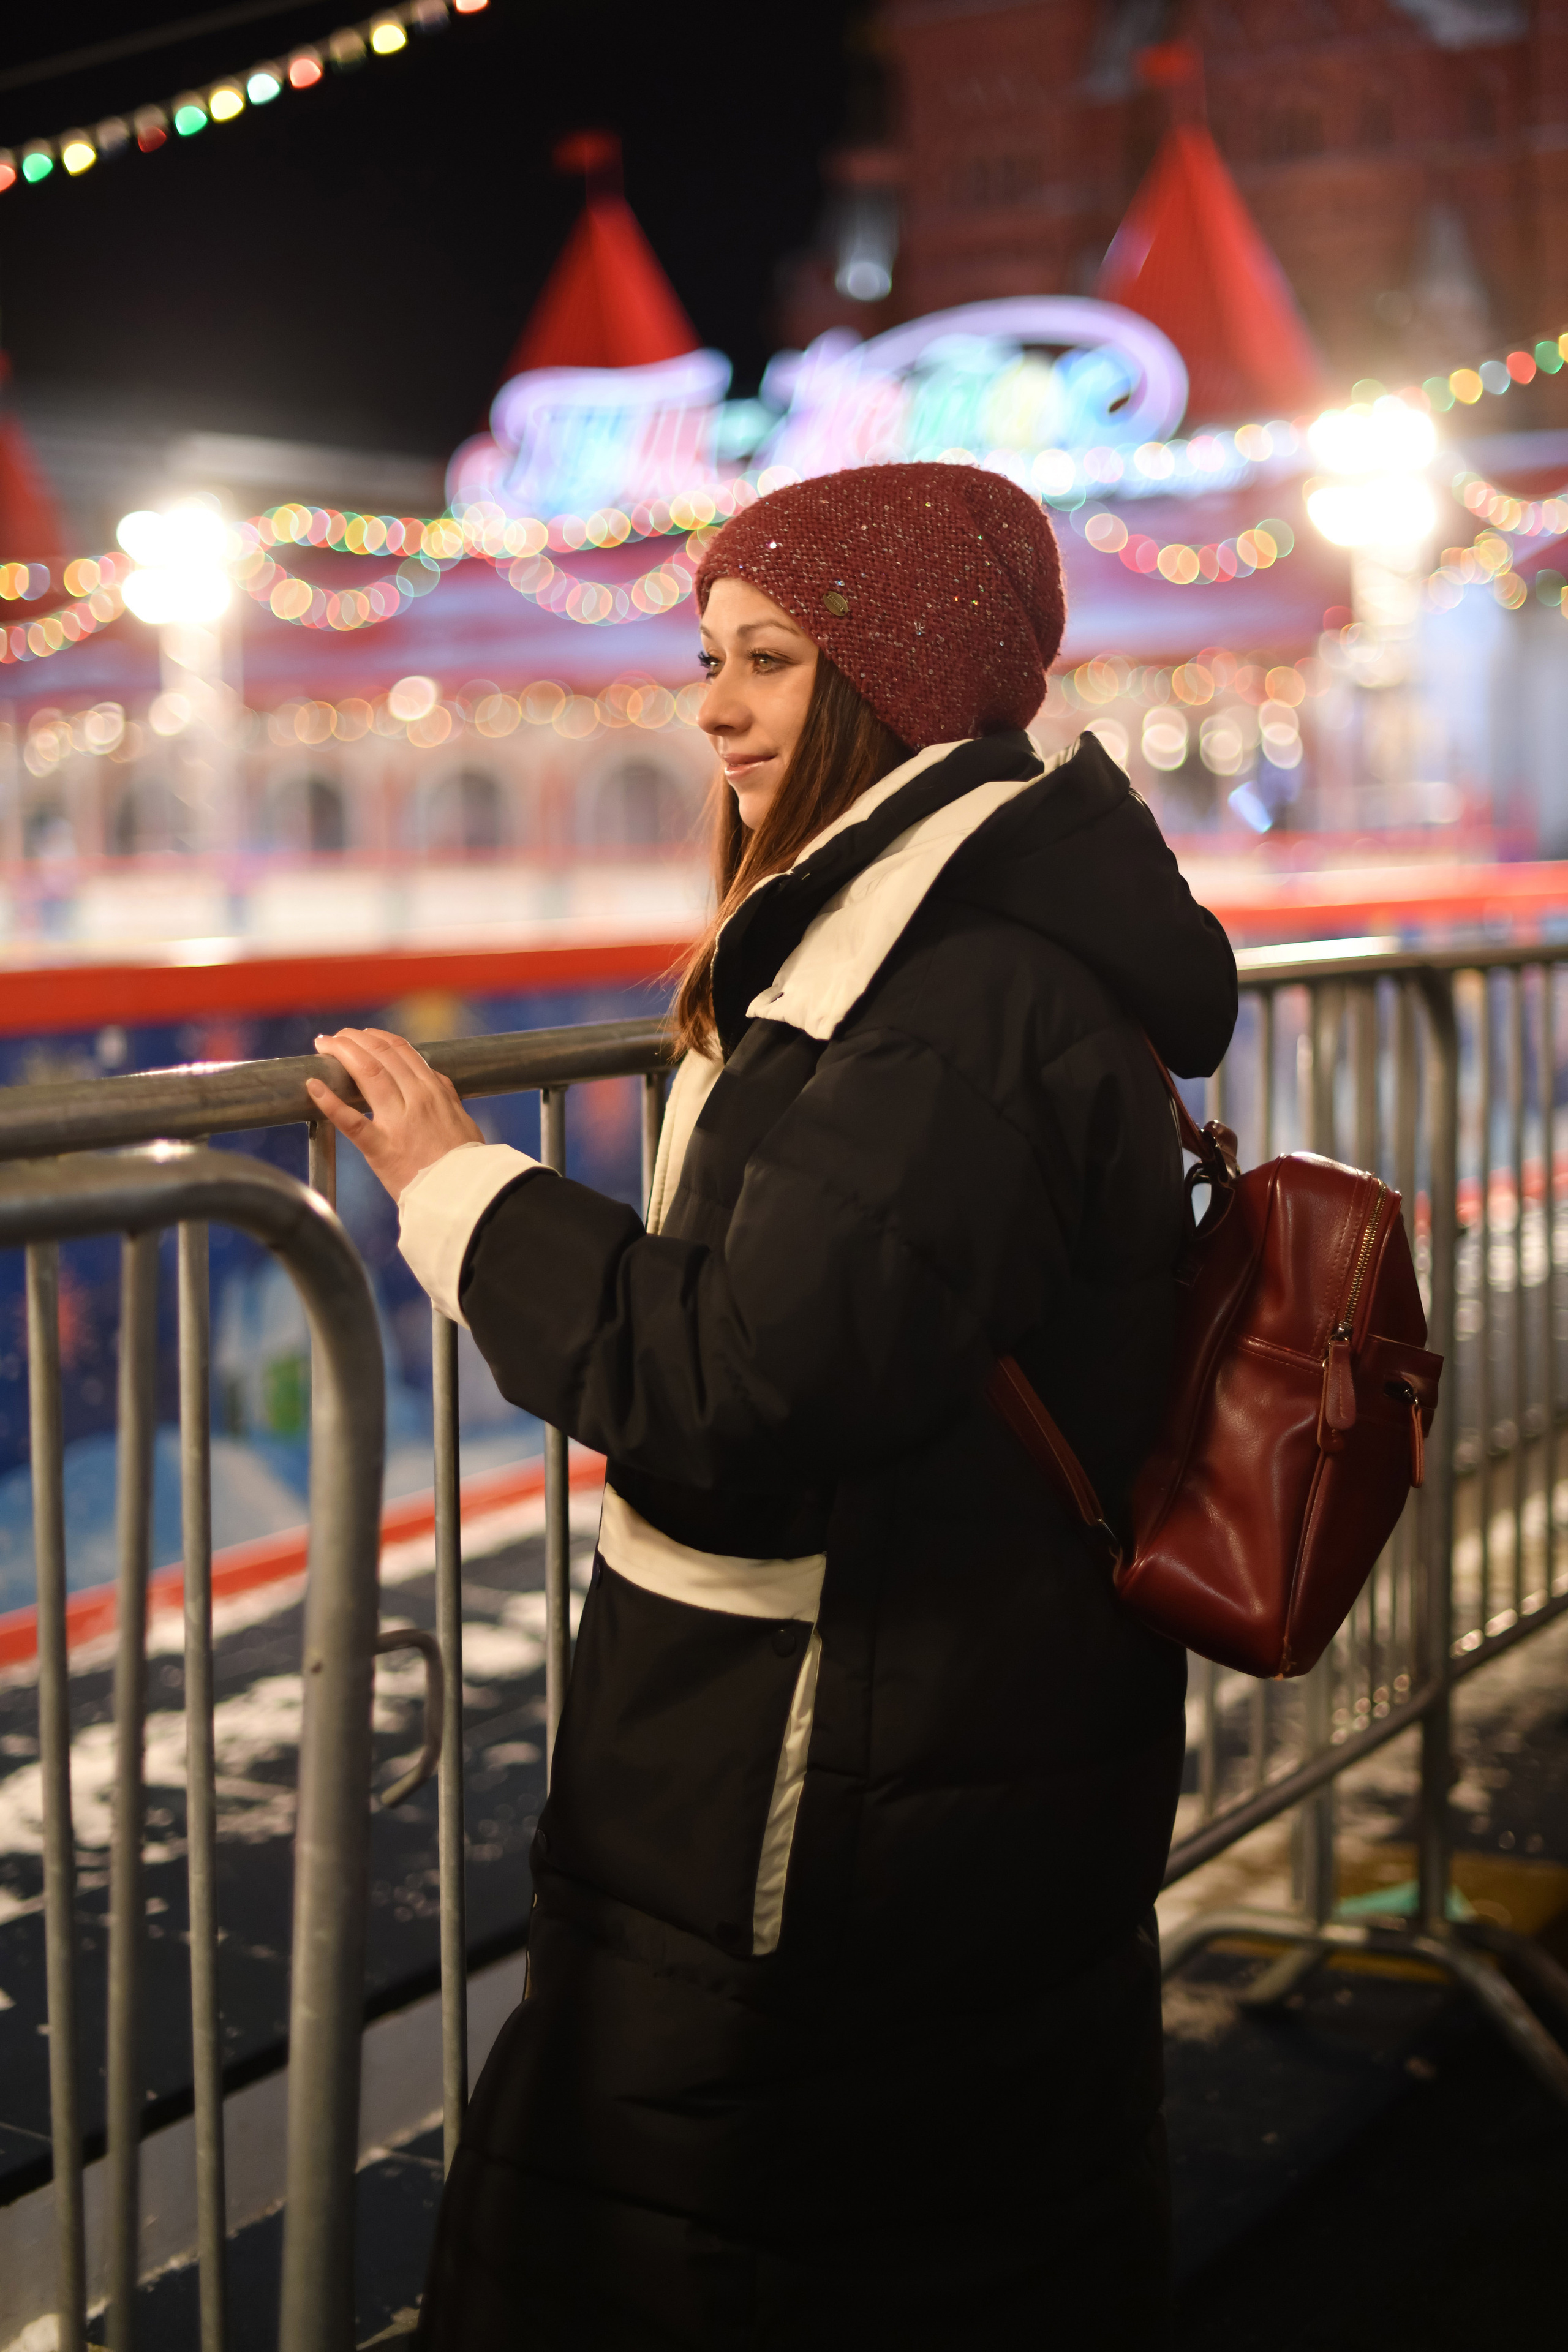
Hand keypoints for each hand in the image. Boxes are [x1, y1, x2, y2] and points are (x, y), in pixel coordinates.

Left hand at [306, 1028, 483, 1200]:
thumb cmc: (466, 1163)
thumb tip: (433, 1076)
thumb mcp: (463, 1119)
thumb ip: (447, 1096)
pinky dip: (329, 1101)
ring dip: (342, 1054)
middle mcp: (418, 1099)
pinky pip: (352, 1121)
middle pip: (380, 1054)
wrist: (466, 1195)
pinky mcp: (382, 1149)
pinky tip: (313, 1085)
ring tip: (324, 1047)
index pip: (402, 1050)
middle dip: (353, 1040)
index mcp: (435, 1091)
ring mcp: (399, 1122)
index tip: (360, 1035)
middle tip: (334, 1039)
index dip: (376, 1037)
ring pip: (367, 1073)